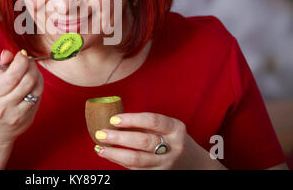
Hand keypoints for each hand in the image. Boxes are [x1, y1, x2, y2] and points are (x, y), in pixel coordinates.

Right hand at [0, 49, 43, 147]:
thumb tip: (9, 52)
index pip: (12, 75)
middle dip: (30, 66)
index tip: (21, 55)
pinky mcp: (28, 119)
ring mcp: (17, 115)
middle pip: (27, 80)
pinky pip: (38, 97)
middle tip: (27, 61)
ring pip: (36, 88)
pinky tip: (32, 81)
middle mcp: (3, 106)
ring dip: (36, 74)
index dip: (21, 61)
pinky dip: (38, 85)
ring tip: (30, 70)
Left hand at [94, 112, 226, 169]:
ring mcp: (166, 163)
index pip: (153, 121)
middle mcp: (173, 147)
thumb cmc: (172, 138)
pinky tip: (108, 154)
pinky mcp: (158, 175)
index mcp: (176, 129)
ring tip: (99, 147)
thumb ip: (146, 123)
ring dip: (115, 153)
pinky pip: (135, 169)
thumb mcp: (167, 127)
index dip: (132, 119)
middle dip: (119, 138)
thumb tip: (114, 118)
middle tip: (101, 133)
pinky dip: (119, 161)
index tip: (113, 119)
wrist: (193, 164)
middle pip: (144, 141)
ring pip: (137, 160)